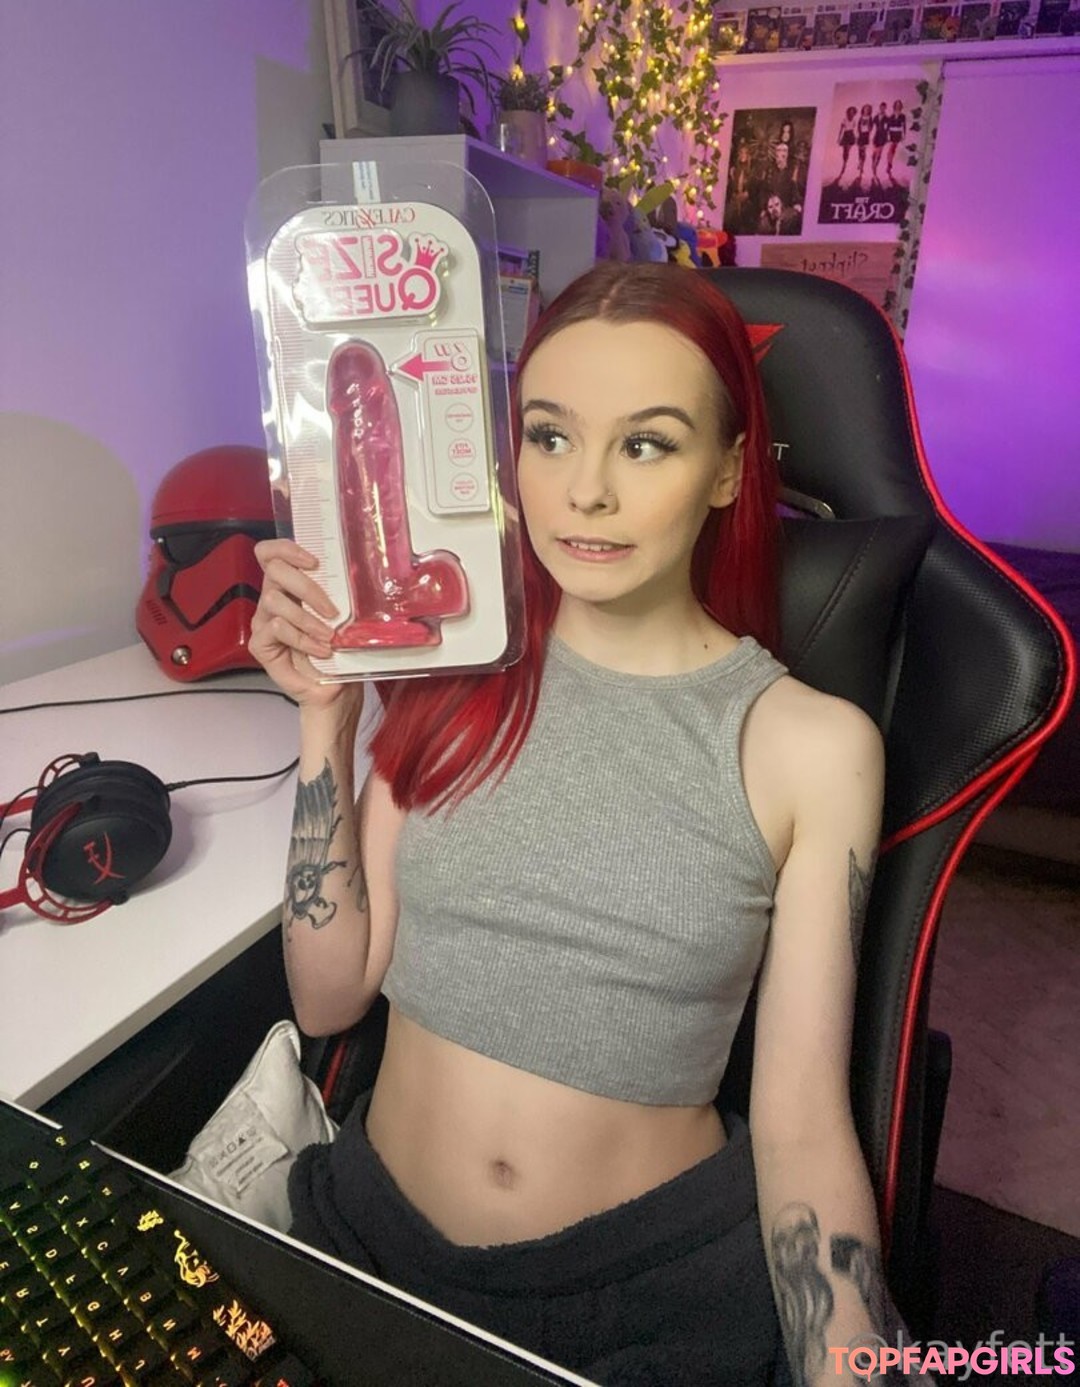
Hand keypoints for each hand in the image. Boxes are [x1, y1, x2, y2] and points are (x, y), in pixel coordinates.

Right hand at [250, 539, 352, 708]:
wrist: (335, 690)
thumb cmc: (341, 653)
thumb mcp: (344, 616)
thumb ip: (337, 593)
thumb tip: (351, 571)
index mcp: (290, 587)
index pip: (272, 554)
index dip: (286, 549)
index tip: (314, 561)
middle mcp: (273, 600)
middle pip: (274, 571)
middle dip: (307, 586)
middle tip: (331, 610)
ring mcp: (264, 622)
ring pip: (274, 600)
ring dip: (307, 618)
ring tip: (329, 636)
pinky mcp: (261, 644)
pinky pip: (277, 628)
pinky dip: (302, 638)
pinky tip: (321, 650)